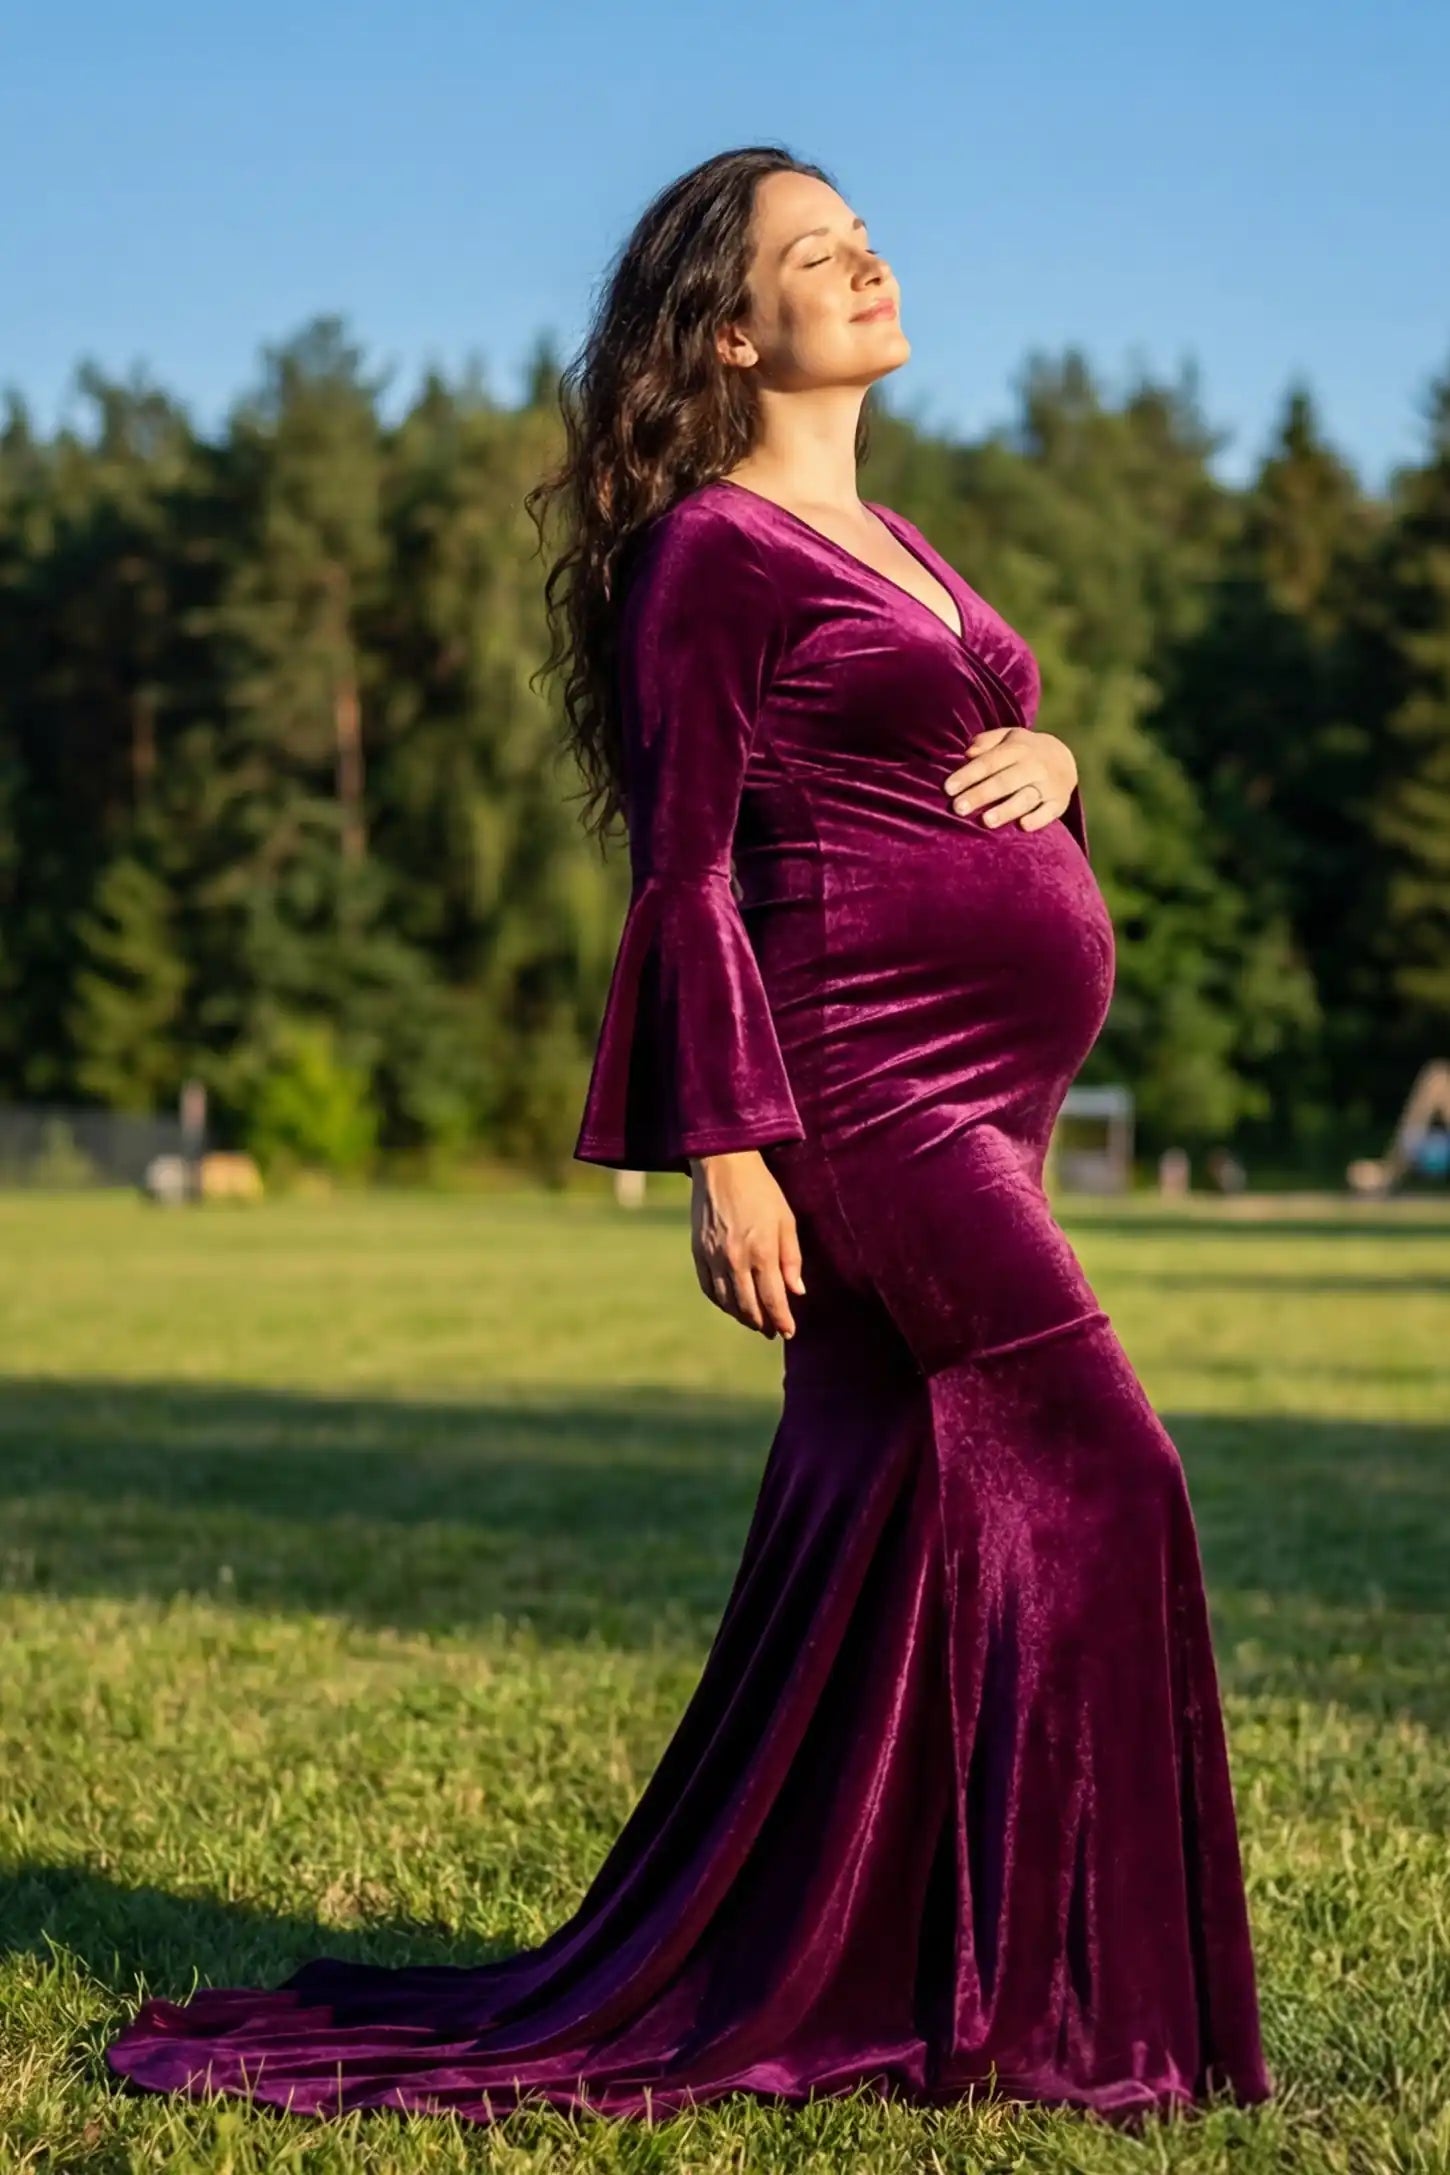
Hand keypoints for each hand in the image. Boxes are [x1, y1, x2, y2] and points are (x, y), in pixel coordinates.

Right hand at [687, 1150, 805, 1339]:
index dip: (782, 1320)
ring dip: (742, 1317)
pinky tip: (731, 1304)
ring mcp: (713, 1257)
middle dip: (763, 1324)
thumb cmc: (761, 1190)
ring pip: (727, 1302)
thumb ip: (791, 1258)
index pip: (773, 1299)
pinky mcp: (698, 1252)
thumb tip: (797, 1291)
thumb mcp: (786, 1220)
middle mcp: (736, 1259)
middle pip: (749, 1307)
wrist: (723, 1165)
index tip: (789, 1332)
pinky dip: (720, 1302)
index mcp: (762, 1251)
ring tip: (754, 1321)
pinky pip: (709, 1288)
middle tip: (773, 1331)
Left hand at [943, 728, 1077, 831]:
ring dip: (1006, 810)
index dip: (968, 775)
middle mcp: (1034, 766)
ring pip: (1025, 798)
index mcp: (1017, 749)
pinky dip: (1038, 819)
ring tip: (986, 821)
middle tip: (959, 808)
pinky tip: (1023, 826)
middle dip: (981, 795)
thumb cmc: (1023, 751)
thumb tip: (968, 753)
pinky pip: (1049, 812)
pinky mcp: (1059, 802)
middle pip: (1004, 782)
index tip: (948, 788)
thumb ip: (986, 742)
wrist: (1064, 758)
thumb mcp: (1007, 737)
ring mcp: (1048, 785)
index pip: (989, 762)